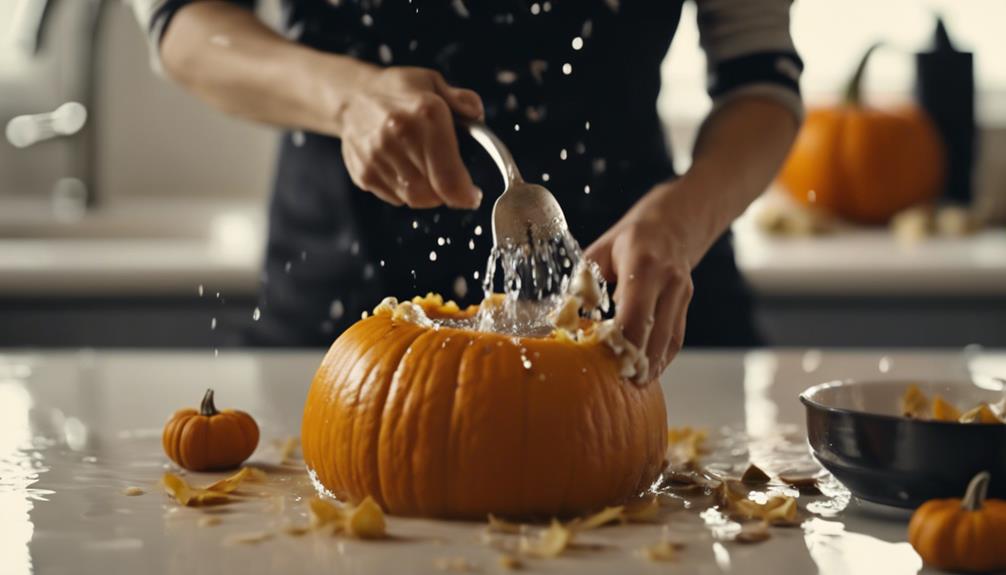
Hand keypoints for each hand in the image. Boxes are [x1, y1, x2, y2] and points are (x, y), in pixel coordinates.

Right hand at [338, 67, 483, 208]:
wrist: (352, 96)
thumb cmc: (399, 92)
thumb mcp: (434, 83)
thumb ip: (461, 100)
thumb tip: (476, 115)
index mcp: (425, 113)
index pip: (448, 176)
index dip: (464, 195)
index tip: (472, 196)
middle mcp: (399, 135)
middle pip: (432, 193)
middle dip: (447, 194)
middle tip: (451, 184)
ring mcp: (377, 156)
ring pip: (413, 198)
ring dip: (427, 194)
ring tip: (428, 174)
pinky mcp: (364, 173)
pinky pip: (394, 197)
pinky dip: (406, 192)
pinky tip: (406, 170)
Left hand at [584, 182, 694, 380]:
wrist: (674, 223)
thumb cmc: (630, 237)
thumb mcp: (601, 250)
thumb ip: (583, 281)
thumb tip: (561, 315)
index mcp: (643, 264)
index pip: (634, 313)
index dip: (621, 342)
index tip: (604, 361)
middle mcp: (668, 281)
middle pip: (654, 333)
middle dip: (635, 361)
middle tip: (616, 384)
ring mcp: (682, 294)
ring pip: (669, 340)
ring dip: (651, 366)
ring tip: (632, 386)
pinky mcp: (687, 304)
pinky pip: (676, 338)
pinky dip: (661, 358)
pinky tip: (647, 372)